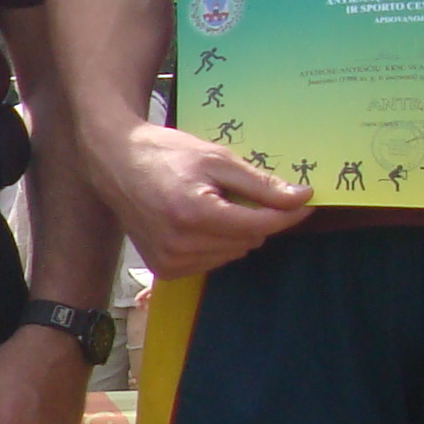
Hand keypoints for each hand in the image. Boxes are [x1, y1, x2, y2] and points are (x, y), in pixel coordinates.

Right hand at [108, 119, 313, 277]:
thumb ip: (260, 184)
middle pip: (250, 240)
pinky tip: (197, 222)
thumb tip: (302, 198)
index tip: (307, 200)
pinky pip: (211, 262)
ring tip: (211, 205)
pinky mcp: (164, 269)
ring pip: (234, 253)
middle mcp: (182, 244)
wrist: (116, 163)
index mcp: (196, 214)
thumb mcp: (217, 159)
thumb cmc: (167, 154)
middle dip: (255, 217)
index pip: (261, 224)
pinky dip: (216, 244)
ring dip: (235, 232)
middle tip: (236, 191)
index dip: (288, 213)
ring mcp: (171, 261)